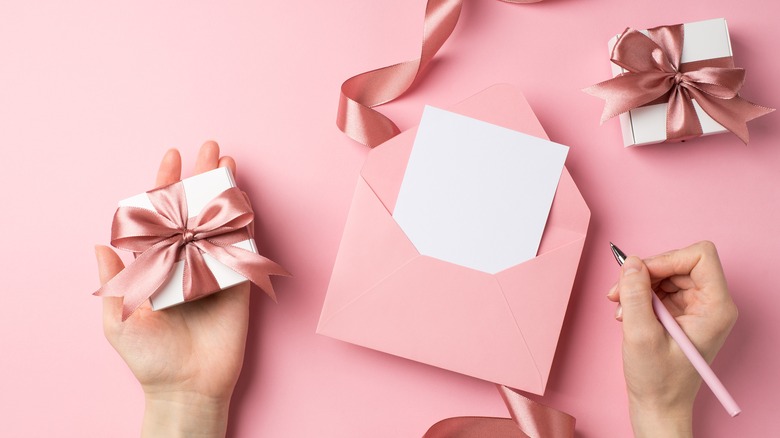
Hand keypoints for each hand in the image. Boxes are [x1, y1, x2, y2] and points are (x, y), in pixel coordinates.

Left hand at [95, 141, 246, 437]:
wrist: (187, 386)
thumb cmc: (149, 357)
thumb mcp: (118, 321)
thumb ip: (113, 281)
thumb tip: (100, 244)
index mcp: (156, 264)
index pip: (161, 216)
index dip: (165, 185)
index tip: (171, 157)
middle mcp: (186, 261)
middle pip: (194, 210)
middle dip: (201, 177)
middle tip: (210, 147)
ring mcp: (213, 270)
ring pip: (219, 222)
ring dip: (224, 193)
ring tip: (228, 163)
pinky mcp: (238, 283)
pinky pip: (242, 248)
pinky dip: (244, 224)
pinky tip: (245, 201)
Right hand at [606, 241, 737, 437]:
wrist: (658, 406)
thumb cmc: (658, 380)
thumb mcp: (640, 334)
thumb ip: (634, 295)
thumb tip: (630, 263)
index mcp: (716, 307)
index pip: (700, 256)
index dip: (667, 259)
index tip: (640, 275)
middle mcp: (711, 304)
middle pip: (679, 263)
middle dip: (646, 274)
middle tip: (618, 292)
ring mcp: (696, 308)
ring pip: (666, 274)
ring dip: (638, 287)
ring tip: (621, 310)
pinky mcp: (681, 313)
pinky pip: (660, 288)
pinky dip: (639, 297)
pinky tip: (626, 315)